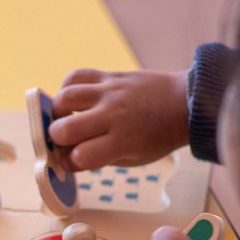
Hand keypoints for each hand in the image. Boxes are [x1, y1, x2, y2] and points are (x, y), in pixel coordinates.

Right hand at [48, 68, 188, 171]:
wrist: (184, 102)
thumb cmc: (158, 136)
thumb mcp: (134, 158)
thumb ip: (101, 158)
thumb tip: (67, 156)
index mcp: (123, 142)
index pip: (81, 156)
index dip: (69, 163)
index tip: (70, 163)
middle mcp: (114, 116)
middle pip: (65, 129)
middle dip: (56, 139)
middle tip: (63, 141)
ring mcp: (110, 93)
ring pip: (65, 98)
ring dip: (57, 112)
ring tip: (64, 118)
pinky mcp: (110, 76)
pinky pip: (77, 75)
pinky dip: (66, 87)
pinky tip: (72, 99)